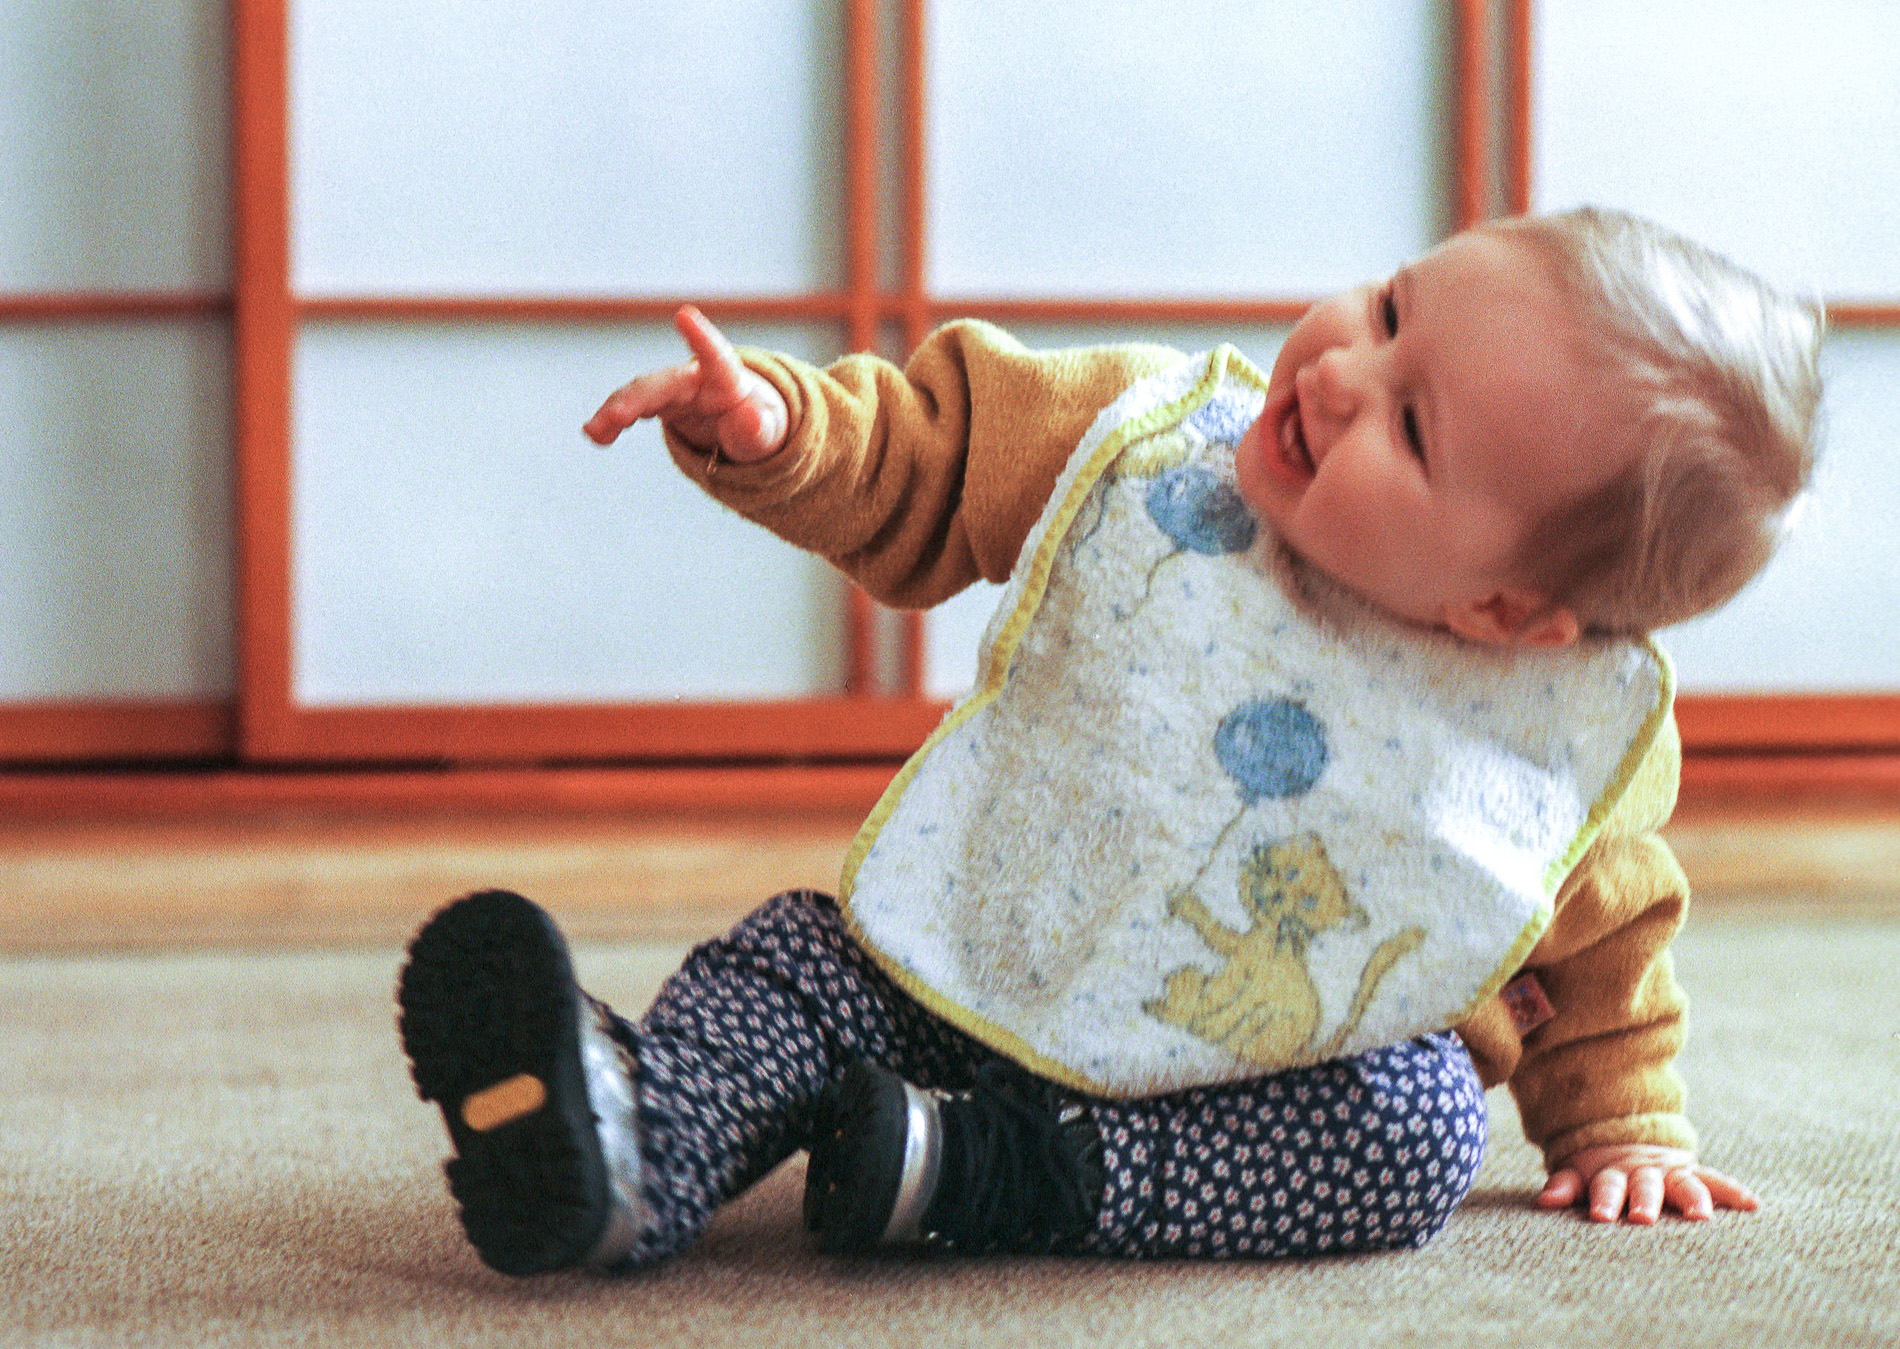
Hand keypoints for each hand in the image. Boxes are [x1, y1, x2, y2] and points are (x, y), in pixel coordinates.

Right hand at [583, 305, 789, 462]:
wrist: (742, 426)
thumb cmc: (756, 425)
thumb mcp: (765, 434)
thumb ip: (759, 428)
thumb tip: (750, 416)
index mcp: (727, 381)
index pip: (716, 357)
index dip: (701, 337)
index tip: (685, 314)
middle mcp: (694, 379)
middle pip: (664, 383)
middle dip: (639, 398)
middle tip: (617, 416)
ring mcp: (672, 390)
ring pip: (640, 393)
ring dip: (616, 410)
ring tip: (594, 432)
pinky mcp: (657, 403)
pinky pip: (631, 410)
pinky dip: (613, 421)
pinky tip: (595, 434)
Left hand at [1537, 1144, 1759, 1224]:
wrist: (1627, 1136)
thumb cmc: (1600, 1170)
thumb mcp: (1578, 1172)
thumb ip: (1564, 1186)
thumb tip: (1544, 1202)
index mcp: (1611, 1174)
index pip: (1604, 1187)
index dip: (1601, 1200)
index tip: (1599, 1216)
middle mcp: (1642, 1172)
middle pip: (1643, 1186)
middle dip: (1643, 1201)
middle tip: (1642, 1218)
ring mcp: (1670, 1172)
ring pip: (1682, 1184)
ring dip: (1692, 1199)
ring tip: (1701, 1217)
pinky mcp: (1693, 1173)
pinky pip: (1716, 1181)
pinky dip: (1734, 1192)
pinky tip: (1753, 1205)